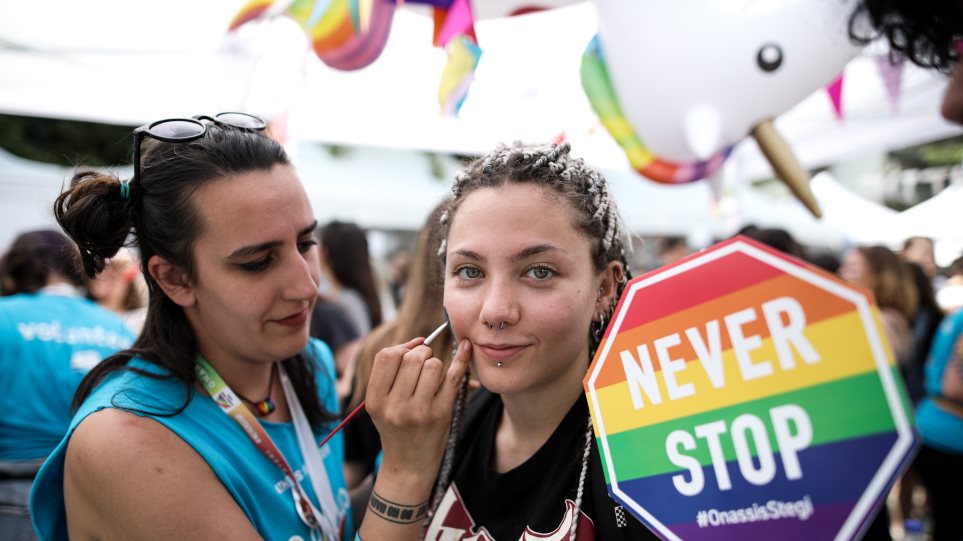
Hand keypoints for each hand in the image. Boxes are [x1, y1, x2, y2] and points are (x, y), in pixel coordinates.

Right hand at [365, 336, 470, 493]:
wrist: (408, 465)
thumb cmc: (397, 427)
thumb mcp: (382, 404)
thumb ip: (393, 372)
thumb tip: (419, 340)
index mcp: (375, 400)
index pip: (387, 356)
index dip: (402, 348)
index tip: (410, 351)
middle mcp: (394, 407)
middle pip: (412, 358)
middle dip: (422, 353)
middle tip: (425, 363)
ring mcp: (418, 412)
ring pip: (433, 365)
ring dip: (436, 364)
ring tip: (433, 376)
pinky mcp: (440, 416)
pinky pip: (454, 378)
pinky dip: (461, 360)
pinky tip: (465, 348)